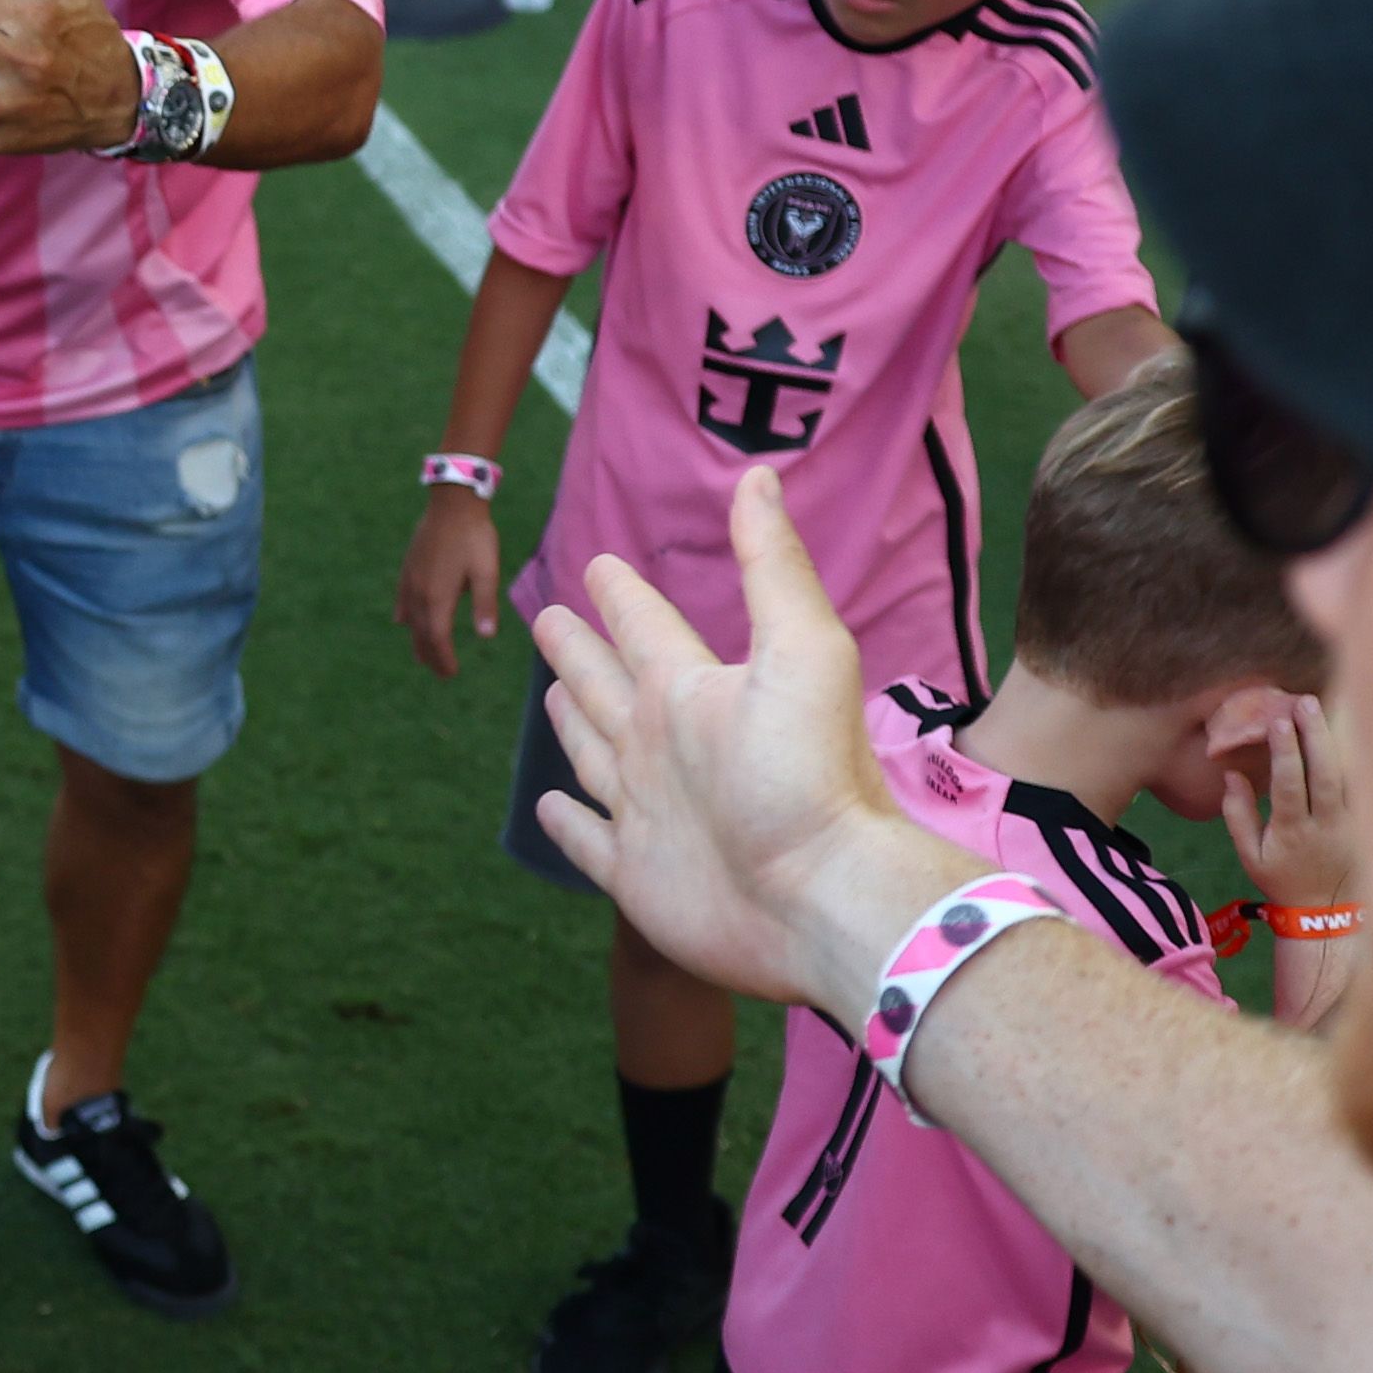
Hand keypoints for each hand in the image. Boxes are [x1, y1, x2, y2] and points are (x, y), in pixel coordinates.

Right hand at [395, 486, 503, 676]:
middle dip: (430, 656)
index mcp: (438, 596)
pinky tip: (404, 621)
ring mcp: (410, 580)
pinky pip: (402, 601)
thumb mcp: (486, 570)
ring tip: (424, 656)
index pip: (438, 638)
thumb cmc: (474, 536)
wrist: (452, 502)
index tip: (451, 674)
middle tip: (441, 673)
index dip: (443, 659)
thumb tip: (486, 636)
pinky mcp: (408, 568)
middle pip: (421, 634)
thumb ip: (485, 604)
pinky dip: (405, 617)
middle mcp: (419, 593)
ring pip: (410, 620)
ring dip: (418, 641)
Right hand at [530, 471, 920, 1011]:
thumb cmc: (813, 774)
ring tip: (555, 694)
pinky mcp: (635, 874)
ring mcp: (648, 812)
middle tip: (549, 615)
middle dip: (580, 650)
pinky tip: (550, 805)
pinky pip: (587, 840)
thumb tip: (760, 476)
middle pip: (608, 684)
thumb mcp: (801, 650)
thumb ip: (772, 567)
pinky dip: (565, 824)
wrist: (824, 896)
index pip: (647, 628)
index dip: (621, 596)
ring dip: (572, 722)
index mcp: (694, 692)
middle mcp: (666, 746)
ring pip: (594, 754)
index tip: (598, 562)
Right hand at [1216, 692, 1354, 909]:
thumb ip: (1238, 814)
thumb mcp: (1250, 856)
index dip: (1284, 753)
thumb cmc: (1282, 880)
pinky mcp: (1369, 822)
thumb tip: (1232, 775)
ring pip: (1351, 775)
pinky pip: (1366, 783)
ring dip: (1339, 740)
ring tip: (1327, 709)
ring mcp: (1353, 823)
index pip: (1289, 785)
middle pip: (1325, 773)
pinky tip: (1350, 730)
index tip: (1277, 722)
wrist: (1326, 912)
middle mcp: (1326, 824)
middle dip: (1314, 735)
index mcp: (1293, 832)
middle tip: (1305, 702)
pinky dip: (1358, 756)